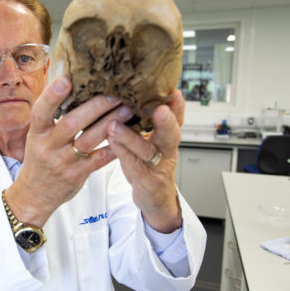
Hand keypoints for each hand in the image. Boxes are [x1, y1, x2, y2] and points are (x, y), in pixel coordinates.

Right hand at [5, 76, 130, 227]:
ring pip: (89, 140)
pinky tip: (129, 135)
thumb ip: (50, 115)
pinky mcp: (78, 174)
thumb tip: (67, 80)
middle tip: (114, 93)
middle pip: (71, 123)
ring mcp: (64, 162)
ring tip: (128, 109)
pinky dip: (115, 146)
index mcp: (37, 133)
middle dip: (95, 106)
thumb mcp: (36, 136)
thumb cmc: (39, 158)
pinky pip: (100, 159)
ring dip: (110, 123)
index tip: (66, 79)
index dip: (52, 96)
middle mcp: (49, 147)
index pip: (41, 112)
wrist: (34, 194)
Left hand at [106, 90, 184, 232]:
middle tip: (160, 109)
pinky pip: (134, 167)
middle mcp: (166, 151)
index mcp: (167, 139)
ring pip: (147, 151)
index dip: (177, 107)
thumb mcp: (150, 142)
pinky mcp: (147, 182)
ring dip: (131, 137)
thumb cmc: (148, 165)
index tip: (174, 91)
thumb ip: (144, 123)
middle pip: (171, 135)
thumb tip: (130, 94)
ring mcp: (158, 168)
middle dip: (167, 121)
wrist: (154, 199)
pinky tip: (112, 143)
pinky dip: (123, 154)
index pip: (176, 120)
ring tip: (114, 124)